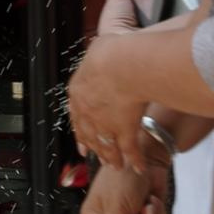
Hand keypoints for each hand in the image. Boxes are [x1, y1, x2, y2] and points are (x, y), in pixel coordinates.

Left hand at [66, 34, 152, 172]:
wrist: (120, 66)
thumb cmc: (110, 54)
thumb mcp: (99, 49)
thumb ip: (99, 55)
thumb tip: (103, 47)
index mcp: (78, 92)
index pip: (76, 114)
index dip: (79, 127)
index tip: (80, 137)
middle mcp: (88, 111)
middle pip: (88, 134)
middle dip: (93, 147)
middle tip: (95, 156)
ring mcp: (105, 123)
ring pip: (106, 145)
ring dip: (111, 157)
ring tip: (115, 165)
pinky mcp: (124, 129)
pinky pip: (129, 149)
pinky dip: (134, 159)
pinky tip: (137, 166)